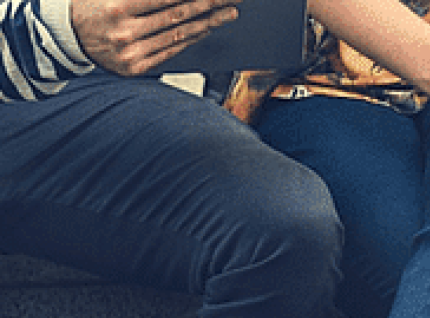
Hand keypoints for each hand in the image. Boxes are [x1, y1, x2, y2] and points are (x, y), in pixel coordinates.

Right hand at [70, 0, 240, 74]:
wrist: (67, 35)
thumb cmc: (92, 5)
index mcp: (117, 8)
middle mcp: (125, 33)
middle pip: (179, 15)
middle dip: (210, 4)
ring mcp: (131, 53)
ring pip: (179, 35)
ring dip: (209, 23)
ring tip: (229, 13)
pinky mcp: (136, 68)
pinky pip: (172, 50)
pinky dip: (192, 38)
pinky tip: (208, 28)